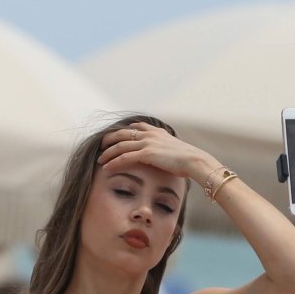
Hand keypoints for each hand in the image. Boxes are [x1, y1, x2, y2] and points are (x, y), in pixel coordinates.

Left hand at [96, 122, 217, 183]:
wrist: (194, 161)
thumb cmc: (189, 160)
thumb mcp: (176, 151)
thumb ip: (167, 151)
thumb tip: (168, 158)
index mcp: (157, 132)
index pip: (138, 126)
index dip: (125, 130)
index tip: (117, 135)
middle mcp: (150, 134)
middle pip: (123, 133)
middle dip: (110, 139)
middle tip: (101, 146)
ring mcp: (148, 143)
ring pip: (121, 145)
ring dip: (108, 152)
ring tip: (100, 159)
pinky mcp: (147, 153)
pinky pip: (125, 157)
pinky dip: (114, 162)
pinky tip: (106, 167)